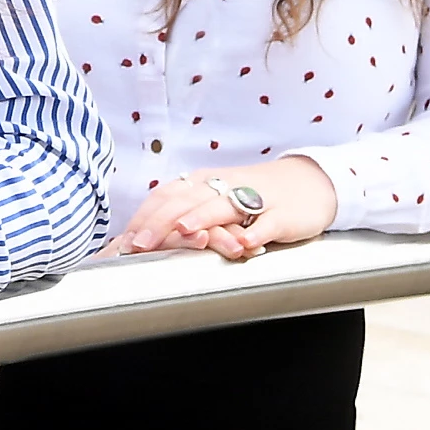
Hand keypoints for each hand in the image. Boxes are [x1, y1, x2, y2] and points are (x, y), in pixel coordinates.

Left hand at [111, 157, 337, 261]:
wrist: (307, 185)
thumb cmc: (251, 198)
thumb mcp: (213, 201)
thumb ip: (182, 214)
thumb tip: (140, 240)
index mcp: (202, 183)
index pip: (165, 197)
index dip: (143, 219)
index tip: (122, 243)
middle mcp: (223, 186)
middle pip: (186, 202)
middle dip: (161, 223)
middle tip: (139, 245)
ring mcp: (254, 199)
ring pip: (224, 207)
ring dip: (202, 219)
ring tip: (183, 232)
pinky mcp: (281, 214)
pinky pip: (267, 223)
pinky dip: (255, 234)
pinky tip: (244, 246)